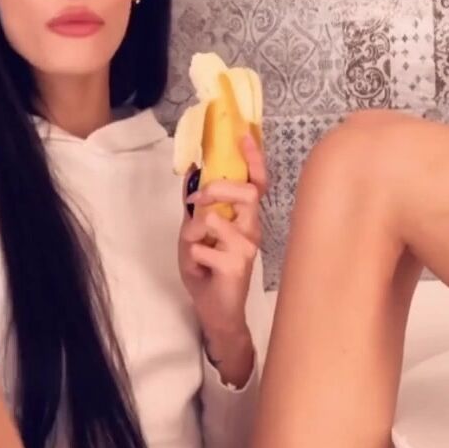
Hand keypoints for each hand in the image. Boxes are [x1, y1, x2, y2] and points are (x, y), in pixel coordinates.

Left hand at [178, 133, 268, 338]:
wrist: (215, 312)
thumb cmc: (208, 272)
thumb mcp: (194, 234)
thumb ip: (195, 207)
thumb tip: (192, 173)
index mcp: (244, 218)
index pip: (256, 183)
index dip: (253, 159)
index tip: (244, 135)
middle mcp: (251, 229)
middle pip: (246, 192)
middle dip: (217, 189)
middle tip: (196, 201)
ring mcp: (247, 248)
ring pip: (217, 219)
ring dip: (195, 231)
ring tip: (194, 248)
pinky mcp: (238, 265)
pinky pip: (203, 247)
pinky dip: (193, 256)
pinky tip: (201, 269)